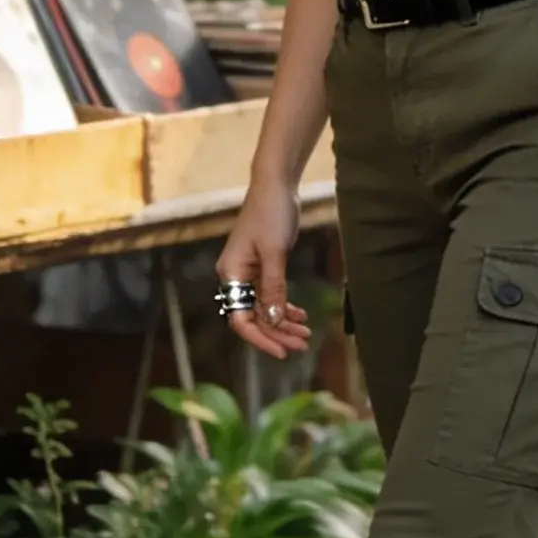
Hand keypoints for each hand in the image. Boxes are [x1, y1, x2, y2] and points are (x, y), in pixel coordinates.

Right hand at [216, 176, 312, 361]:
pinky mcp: (262, 267)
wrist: (276, 186)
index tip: (282, 351)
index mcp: (231, 274)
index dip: (261, 338)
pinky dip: (285, 306)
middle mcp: (235, 277)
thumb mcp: (275, 252)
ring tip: (306, 334)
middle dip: (278, 333)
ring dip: (284, 322)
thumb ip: (274, 288)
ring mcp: (248, 273)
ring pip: (264, 308)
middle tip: (302, 345)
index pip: (240, 319)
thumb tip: (274, 321)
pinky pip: (270, 295)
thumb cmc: (271, 214)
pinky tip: (301, 315)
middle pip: (254, 317)